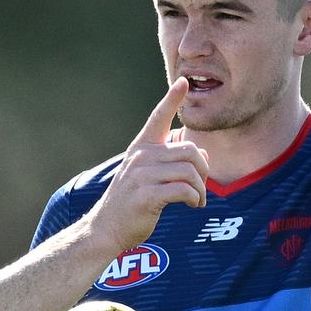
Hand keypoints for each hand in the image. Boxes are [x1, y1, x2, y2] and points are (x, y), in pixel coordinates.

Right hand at [86, 77, 209, 251]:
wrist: (107, 228)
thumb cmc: (132, 202)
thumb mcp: (150, 176)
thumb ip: (173, 162)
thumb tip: (203, 154)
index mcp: (141, 148)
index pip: (158, 117)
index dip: (172, 99)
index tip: (184, 82)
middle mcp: (141, 156)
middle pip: (189, 150)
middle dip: (203, 170)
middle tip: (201, 187)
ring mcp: (142, 175)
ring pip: (190, 171)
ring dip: (201, 189)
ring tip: (198, 200)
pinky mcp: (147, 195)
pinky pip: (184, 190)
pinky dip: (195, 199)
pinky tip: (192, 205)